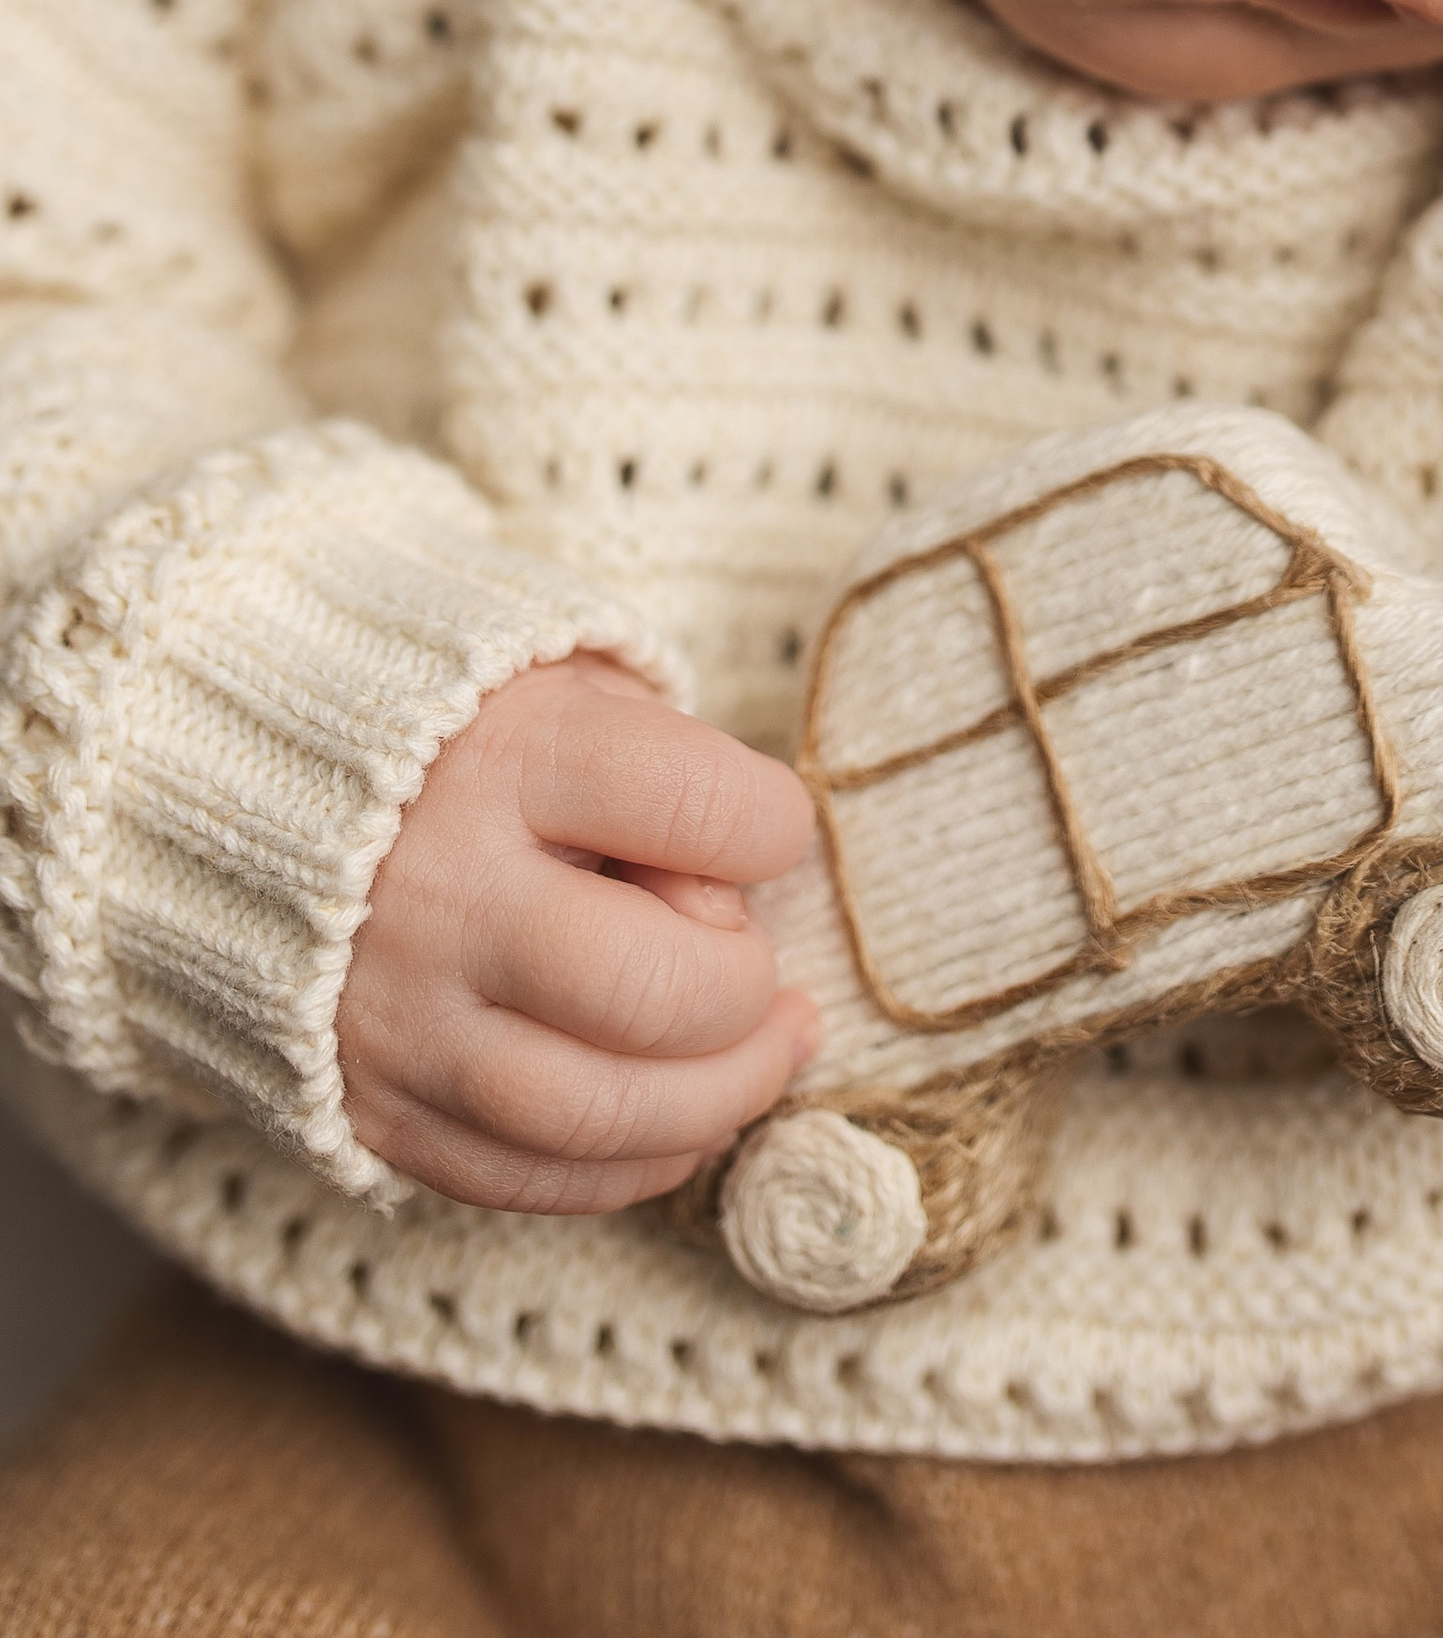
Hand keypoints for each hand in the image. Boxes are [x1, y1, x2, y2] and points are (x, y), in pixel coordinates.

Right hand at [339, 654, 818, 1213]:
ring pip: (600, 1114)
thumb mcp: (562, 692)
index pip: (698, 805)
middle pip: (652, 989)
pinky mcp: (376, 1111)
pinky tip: (682, 1115)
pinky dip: (633, 1163)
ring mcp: (403, 1019)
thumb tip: (744, 893)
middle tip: (761, 968)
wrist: (242, 805)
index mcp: (508, 759)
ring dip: (720, 1100)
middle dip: (746, 991)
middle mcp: (445, 896)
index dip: (772, 827)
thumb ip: (659, 769)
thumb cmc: (455, 741)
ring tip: (769, 1051)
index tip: (767, 830)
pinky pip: (531, 1179)